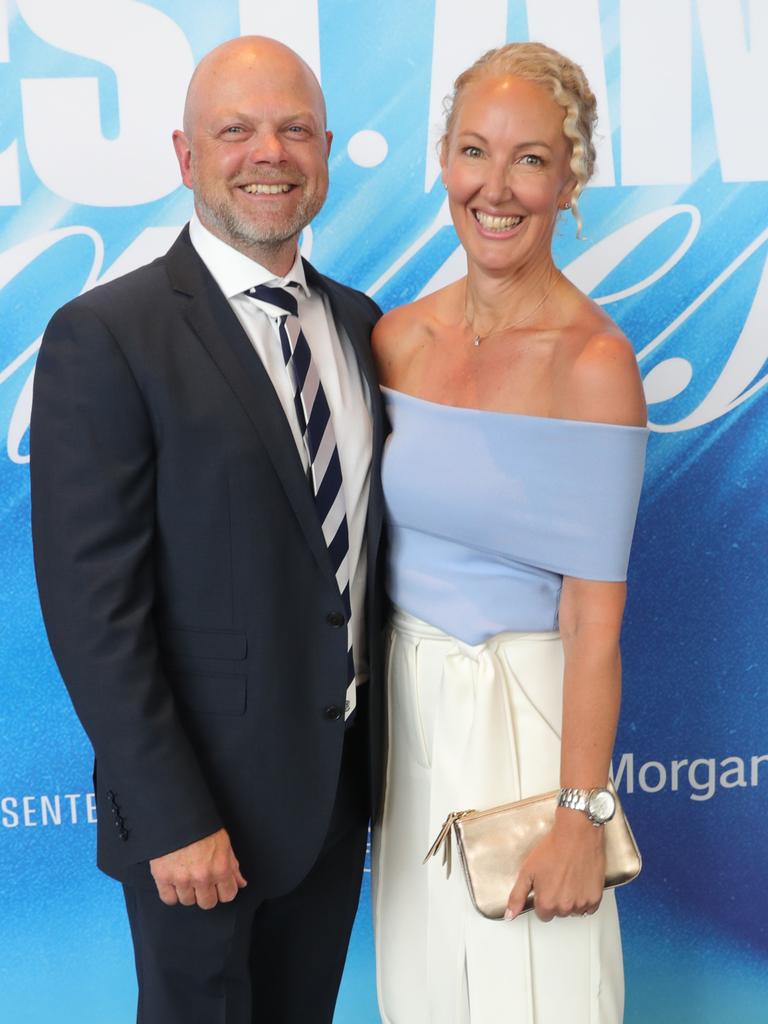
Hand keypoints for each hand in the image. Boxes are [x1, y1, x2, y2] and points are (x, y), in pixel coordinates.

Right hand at [150, 828, 246, 909]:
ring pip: (188, 901)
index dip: (224, 891)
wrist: (177, 814)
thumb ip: (233, 866)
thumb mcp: (224, 843)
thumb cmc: (202, 827)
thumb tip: (241, 883)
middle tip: (202, 882)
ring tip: (187, 876)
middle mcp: (202, 877)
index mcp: (220, 868)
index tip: (218, 886)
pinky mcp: (163, 877)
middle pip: (207, 903)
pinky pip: (169, 899)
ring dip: (188, 892)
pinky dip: (171, 893)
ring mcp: (182, 879)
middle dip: (206, 894)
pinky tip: (174, 881)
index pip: (227, 896)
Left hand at [504, 808, 604, 922]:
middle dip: (556, 899)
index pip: (542, 914)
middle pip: (558, 912)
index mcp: (547, 902)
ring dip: (570, 900)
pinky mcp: (595, 897)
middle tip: (556, 879)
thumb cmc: (553, 849)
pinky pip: (589, 908)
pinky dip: (584, 899)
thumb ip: (517, 896)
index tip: (544, 887)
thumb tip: (510, 915)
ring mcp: (581, 903)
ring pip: (573, 911)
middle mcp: (565, 907)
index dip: (542, 899)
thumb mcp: (527, 871)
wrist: (576, 834)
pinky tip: (579, 884)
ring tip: (568, 879)